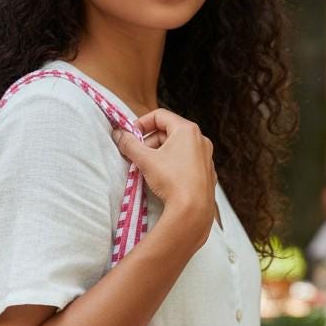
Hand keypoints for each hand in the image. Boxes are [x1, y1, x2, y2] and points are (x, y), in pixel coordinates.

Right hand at [110, 108, 216, 246]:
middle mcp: (201, 140)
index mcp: (187, 130)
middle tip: (137, 156)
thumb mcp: (145, 159)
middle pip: (168, 132)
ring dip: (160, 154)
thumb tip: (118, 134)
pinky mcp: (207, 173)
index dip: (141, 123)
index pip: (160, 115)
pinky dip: (173, 165)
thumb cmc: (172, 180)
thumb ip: (129, 144)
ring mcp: (206, 157)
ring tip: (148, 168)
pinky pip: (186, 162)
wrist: (193, 209)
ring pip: (178, 148)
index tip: (131, 136)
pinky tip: (164, 179)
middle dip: (149, 142)